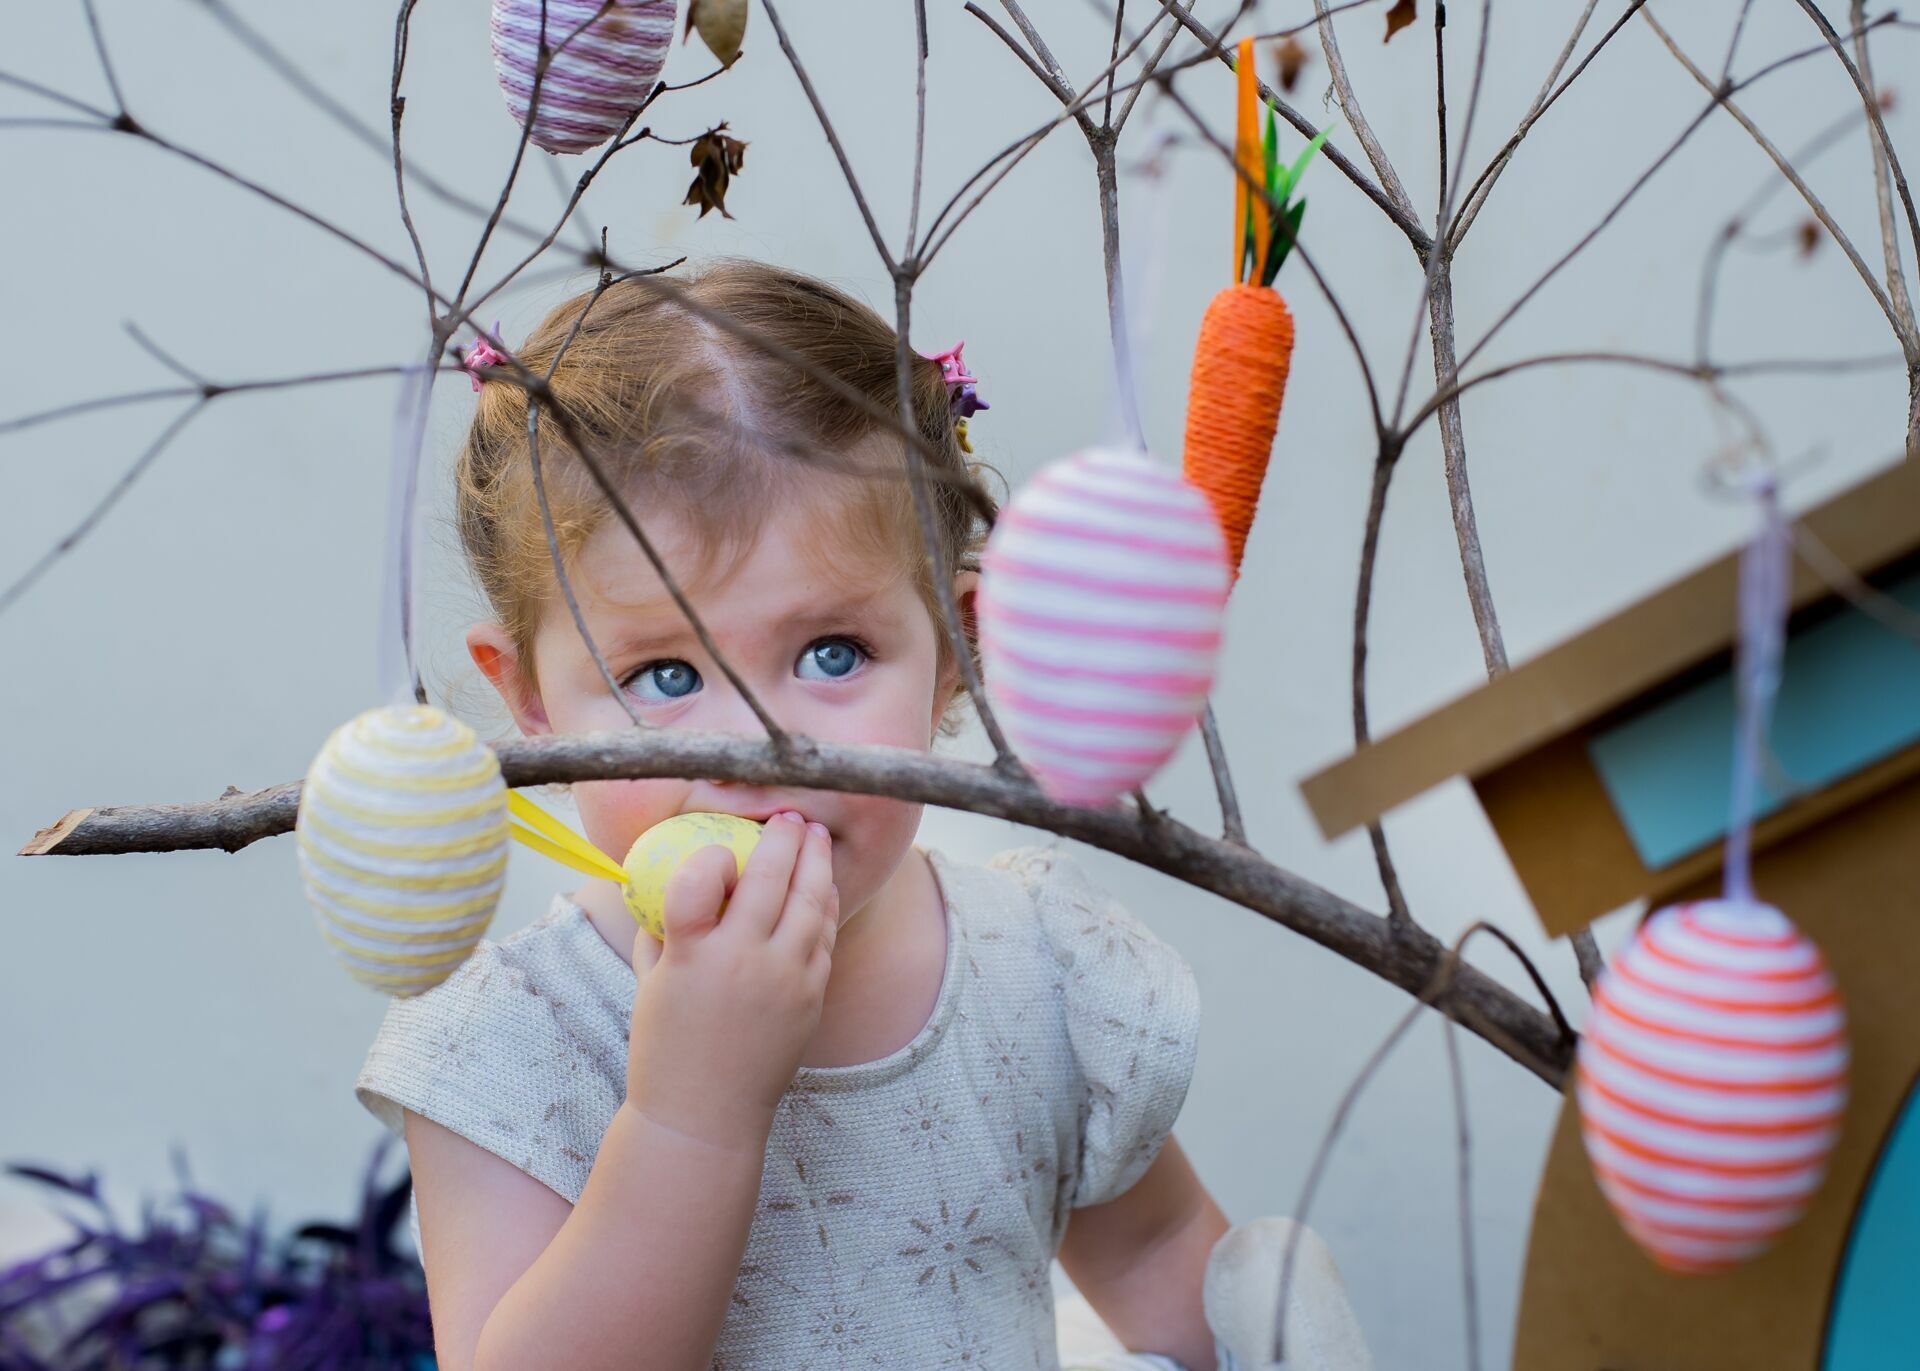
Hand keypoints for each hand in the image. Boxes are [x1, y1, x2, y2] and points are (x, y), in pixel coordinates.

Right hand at [623, 810, 838, 1150]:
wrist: (705, 1115)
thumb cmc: (666, 1046)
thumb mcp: (650, 982)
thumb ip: (664, 928)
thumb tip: (677, 876)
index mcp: (690, 955)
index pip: (700, 879)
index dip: (712, 854)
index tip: (719, 849)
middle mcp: (741, 962)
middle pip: (770, 877)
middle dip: (782, 836)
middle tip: (787, 814)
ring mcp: (784, 979)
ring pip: (809, 900)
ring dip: (813, 860)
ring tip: (812, 835)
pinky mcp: (811, 996)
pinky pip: (823, 936)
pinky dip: (824, 903)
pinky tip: (823, 885)